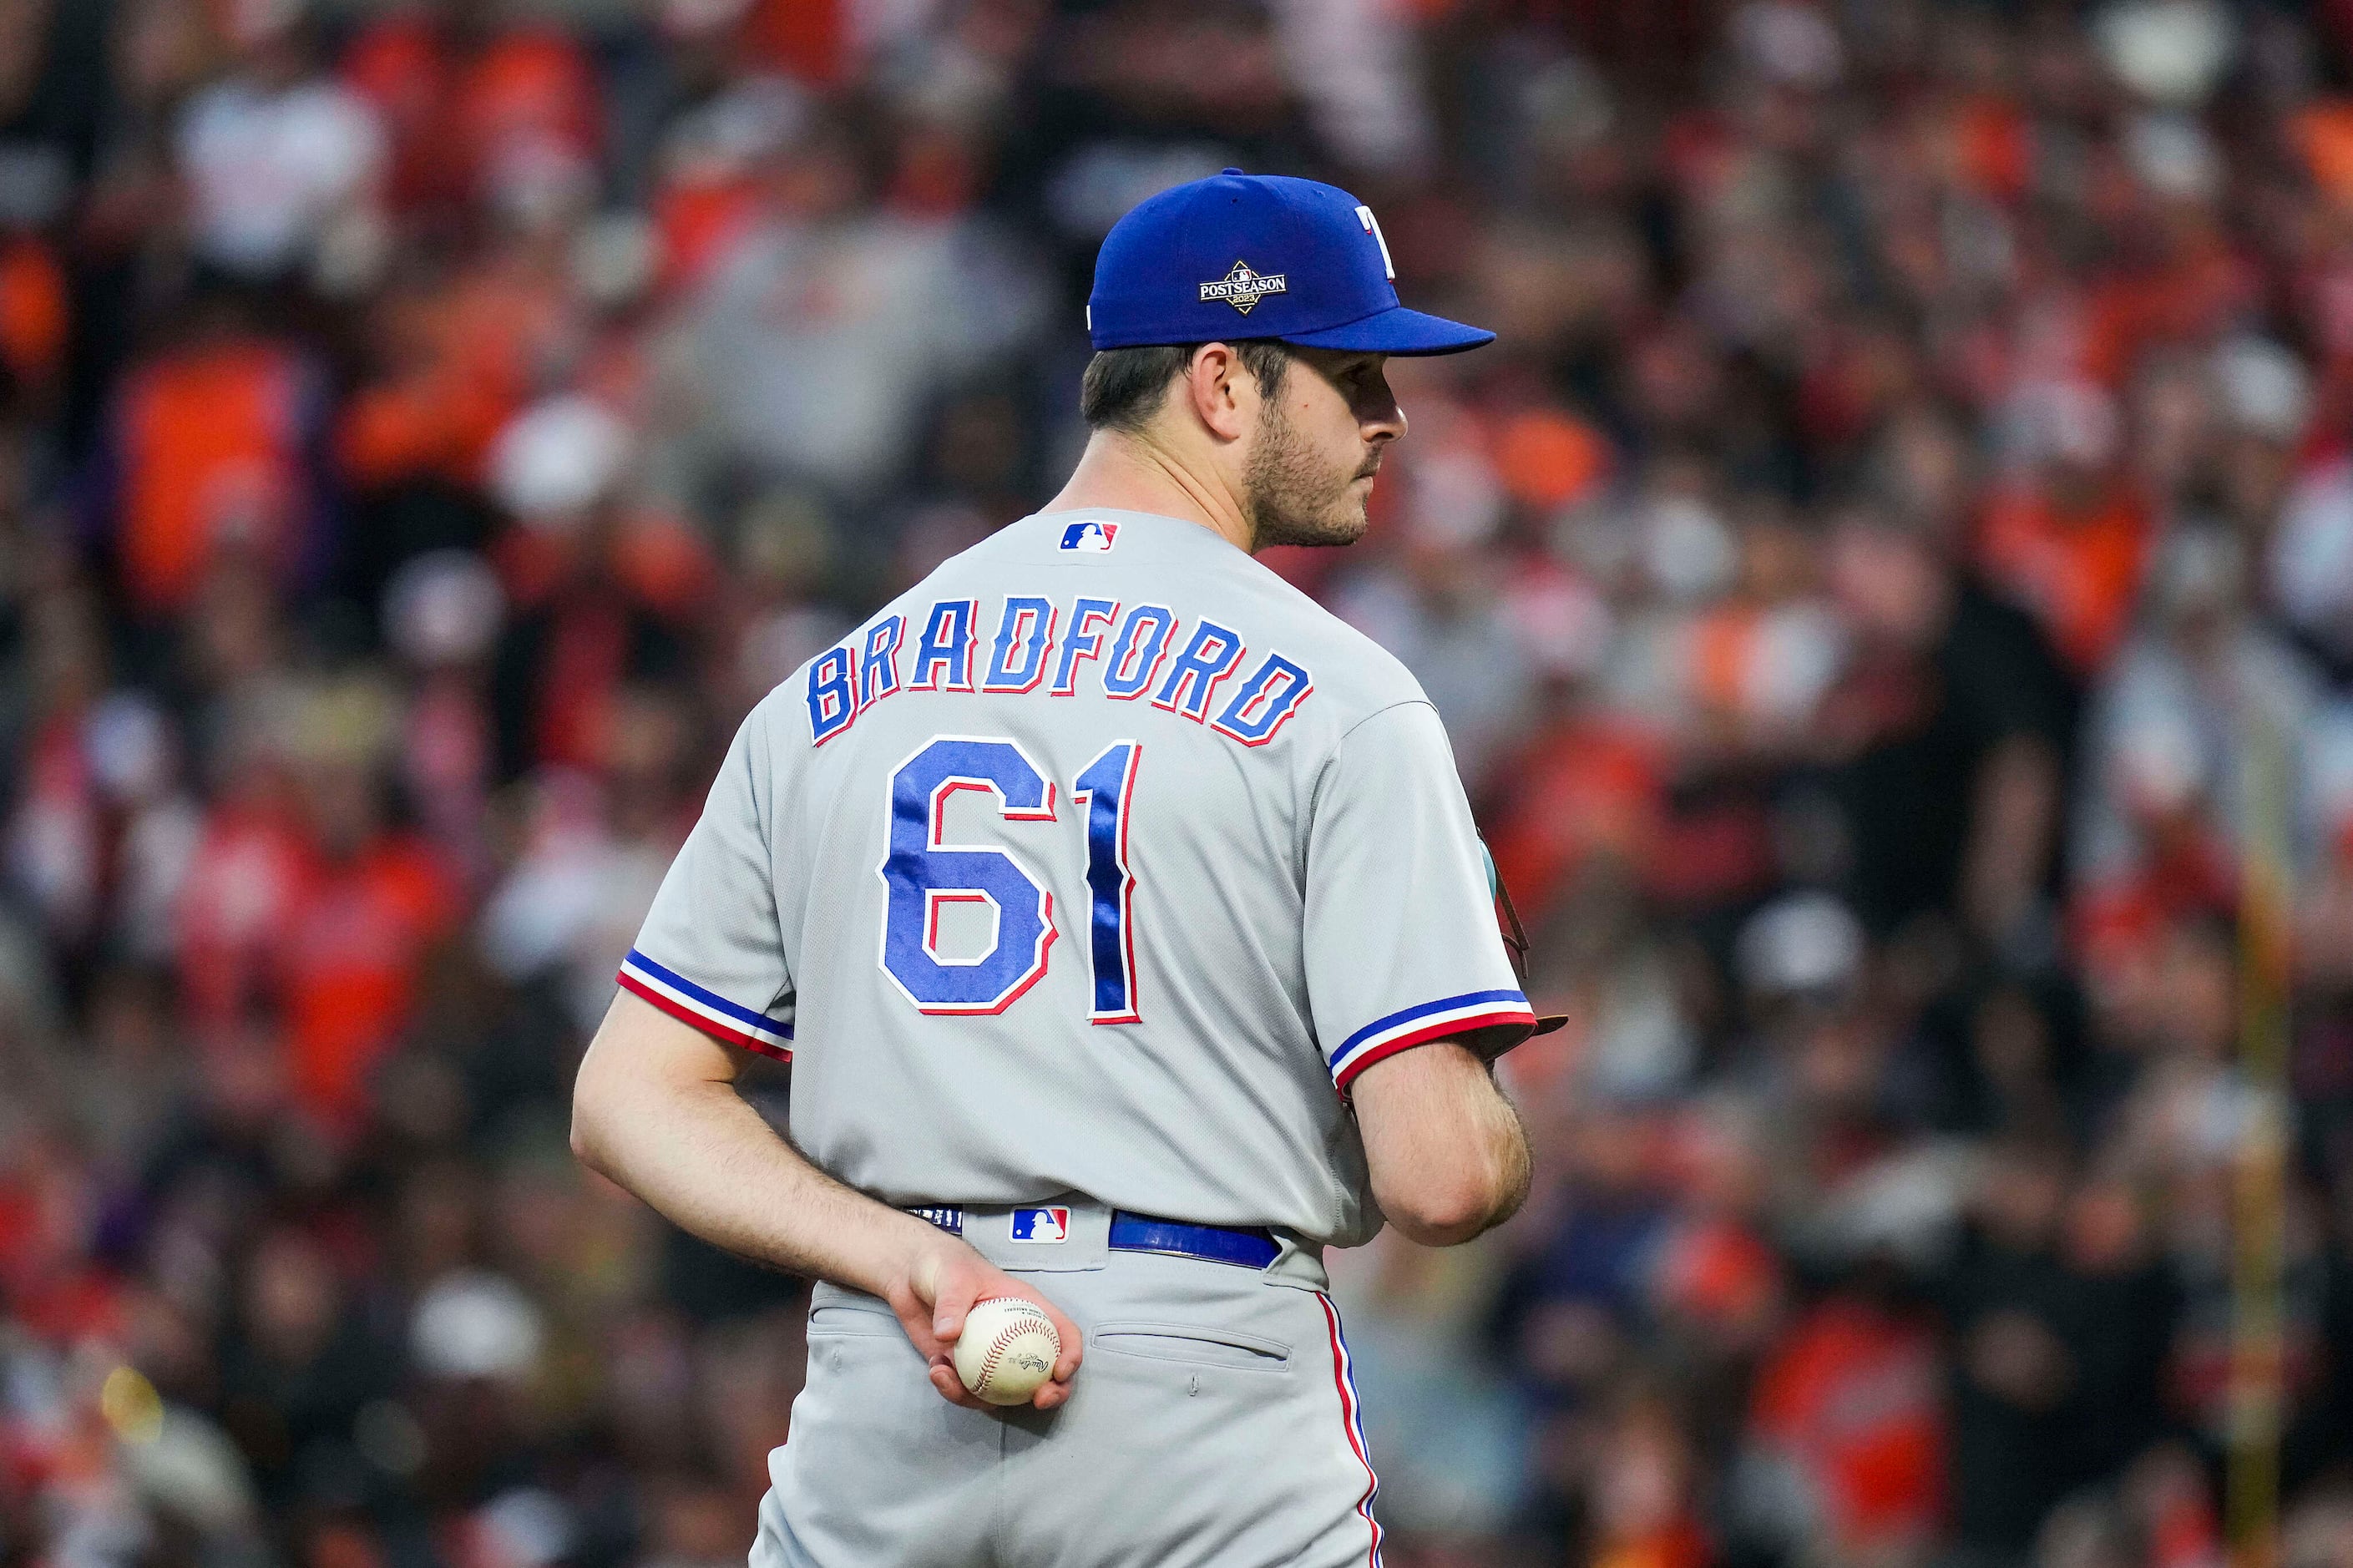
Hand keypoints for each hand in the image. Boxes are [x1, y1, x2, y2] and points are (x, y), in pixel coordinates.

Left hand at [882, 1225, 1083, 1410]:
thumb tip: (948, 1335)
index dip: (1071, 1354)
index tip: (1060, 1372)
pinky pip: (969, 1392)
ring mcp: (992, 1357)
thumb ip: (952, 1304)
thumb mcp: (952, 1277)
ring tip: (948, 1380)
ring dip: (982, 1399)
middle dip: (1051, 1393)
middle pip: (1045, 1371)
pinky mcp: (966, 1369)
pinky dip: (953, 1390)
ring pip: (1006, 1392)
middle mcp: (1015, 1337)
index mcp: (1027, 1309)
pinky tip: (935, 1369)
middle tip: (1037, 1401)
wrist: (912, 1275)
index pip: (1063, 1332)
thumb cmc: (944, 1264)